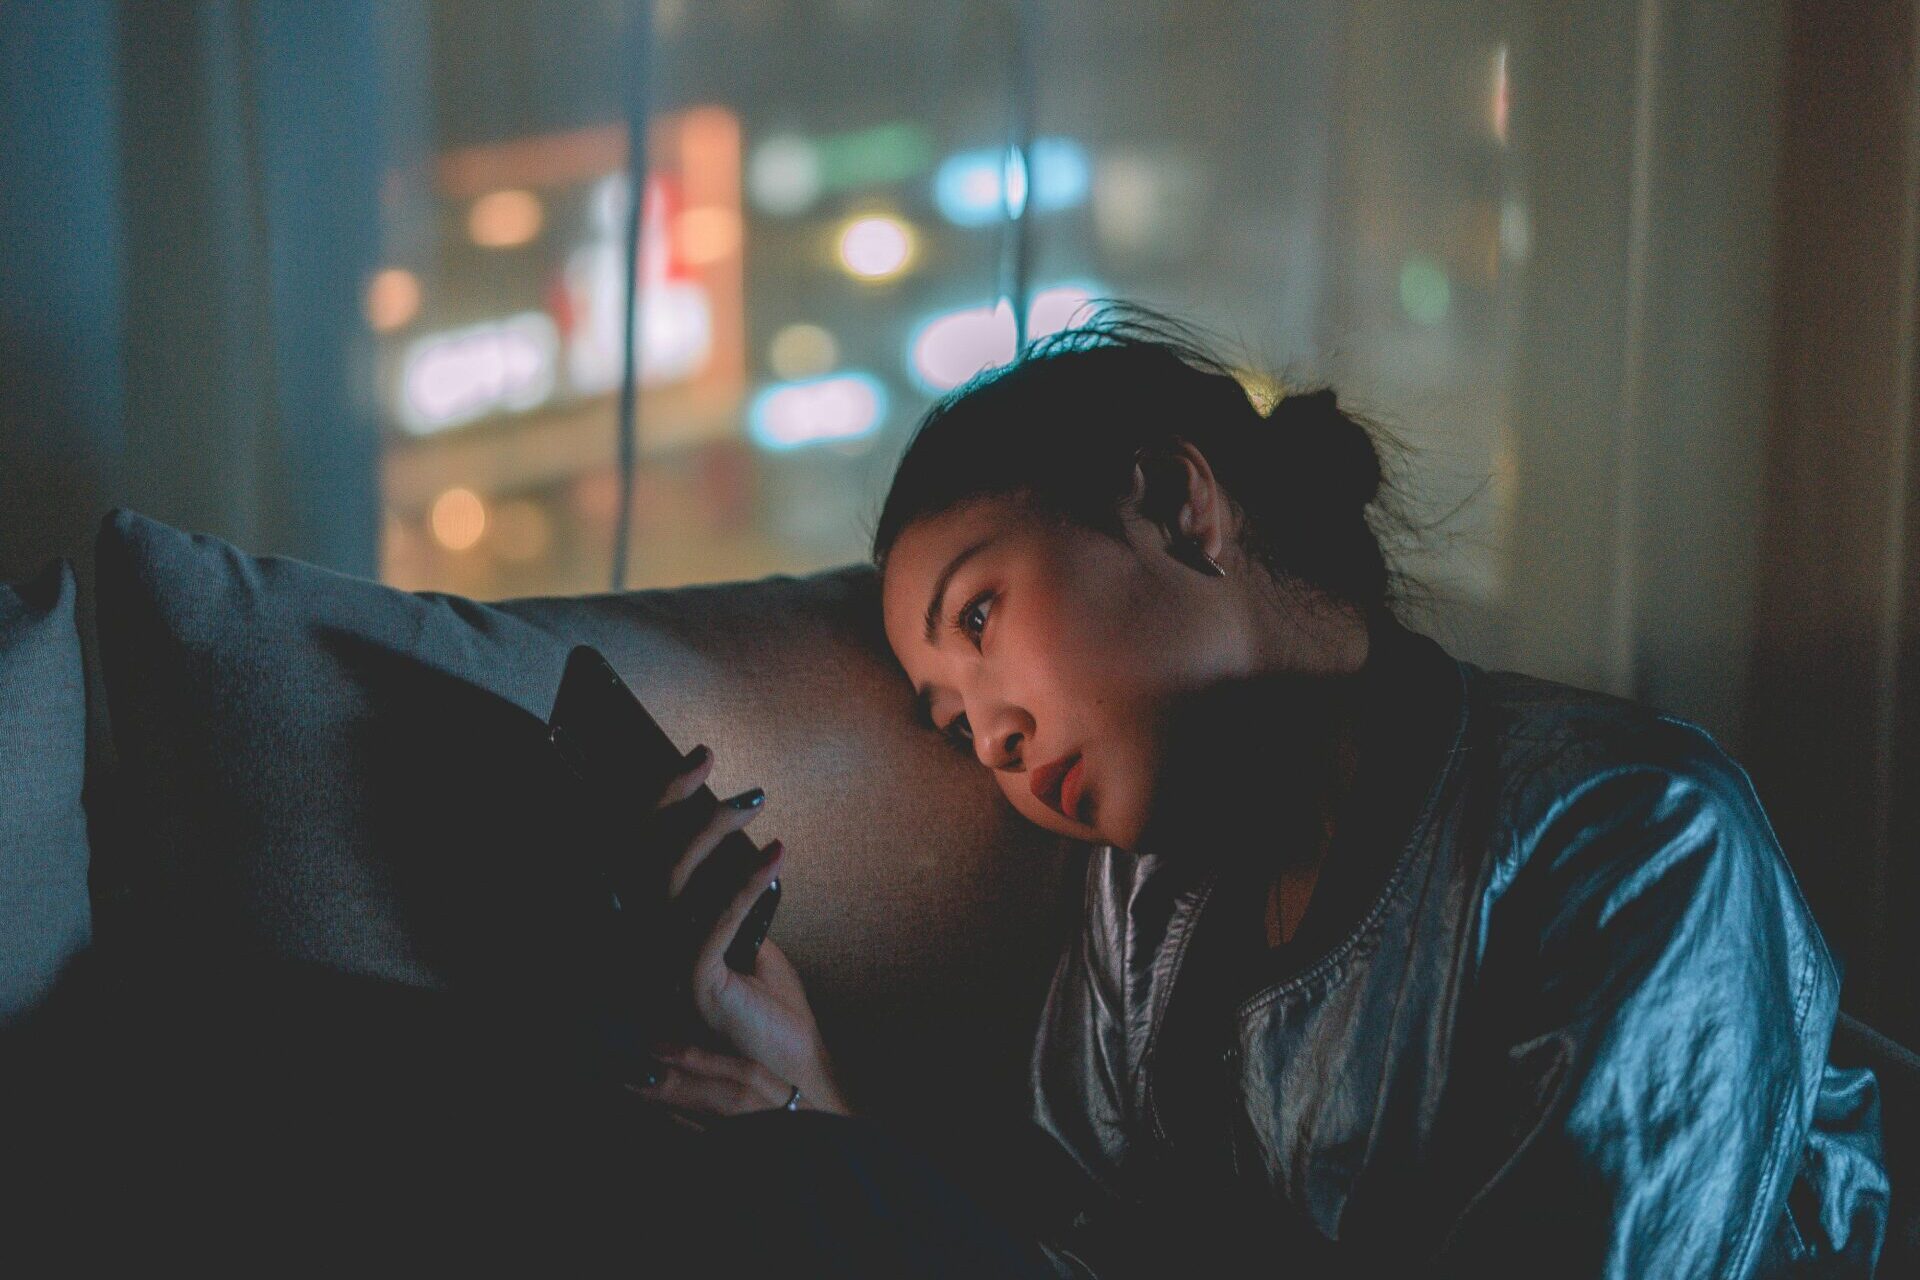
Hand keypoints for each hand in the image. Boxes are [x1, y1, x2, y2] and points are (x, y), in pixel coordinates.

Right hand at [638, 747, 850, 1115]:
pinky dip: (745, 883)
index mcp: (651, 940)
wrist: (792, 1078)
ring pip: (670, 882)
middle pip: (642, 861)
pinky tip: (776, 856)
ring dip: (713, 831)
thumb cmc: (770, 1015)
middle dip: (674, 801)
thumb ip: (730, 907)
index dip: (660, 806)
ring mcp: (661, 973)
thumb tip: (737, 853)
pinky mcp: (692, 990)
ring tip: (754, 801)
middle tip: (711, 760)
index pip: (639, 860)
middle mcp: (644, 954)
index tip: (698, 761)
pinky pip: (714, 921)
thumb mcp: (746, 945)